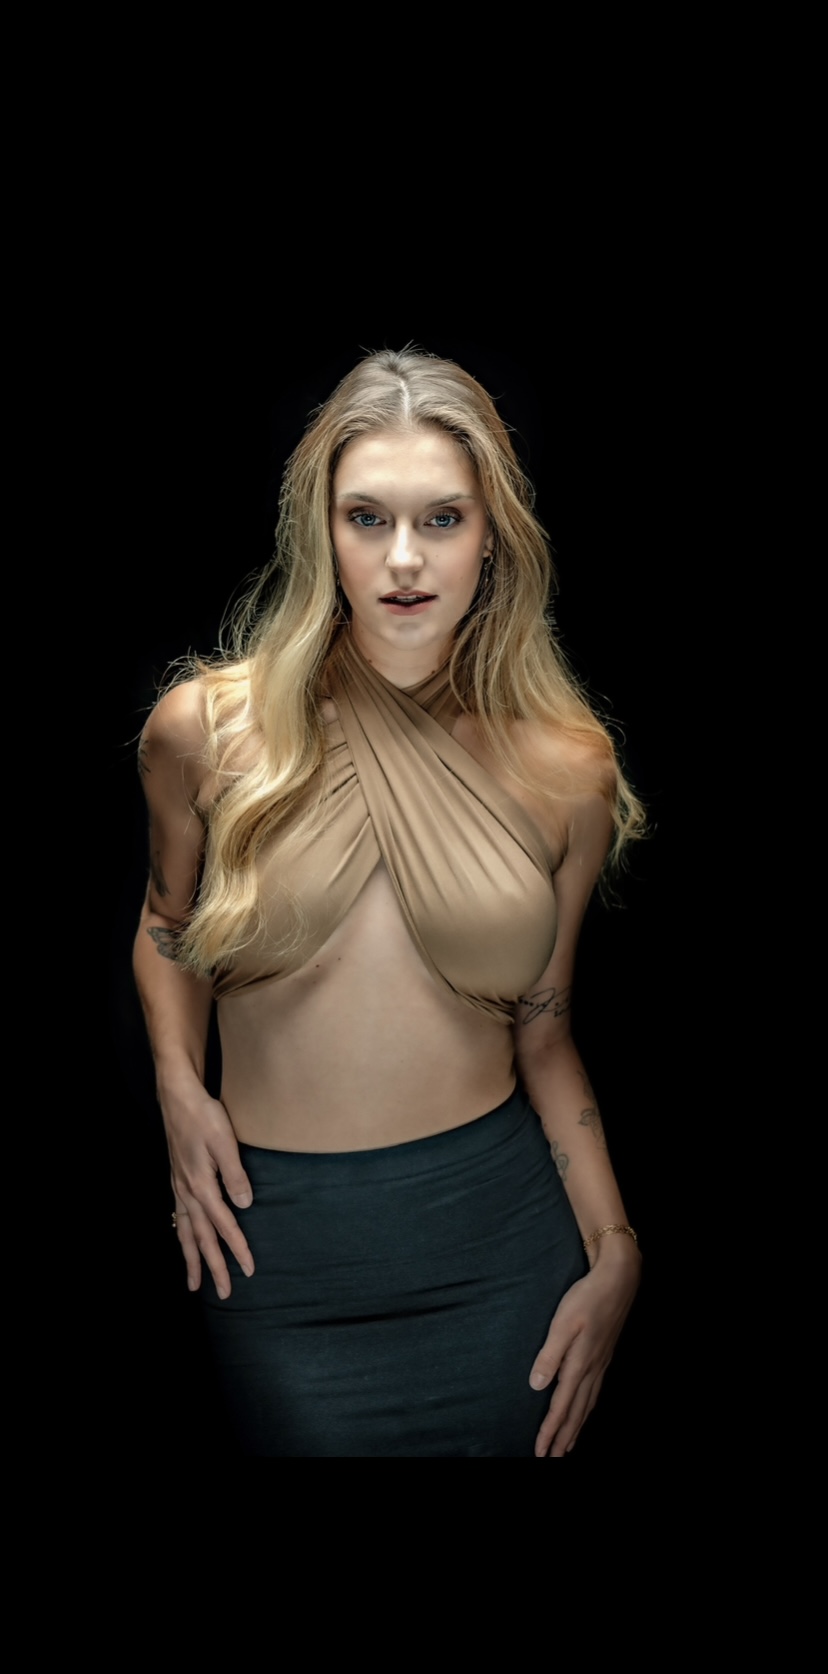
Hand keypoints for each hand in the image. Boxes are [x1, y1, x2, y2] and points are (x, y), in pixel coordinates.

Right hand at [162, 1085, 254, 1299]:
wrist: (178, 1098)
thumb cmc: (203, 1116)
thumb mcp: (224, 1143)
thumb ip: (235, 1175)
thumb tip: (244, 1206)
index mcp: (201, 1187)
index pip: (224, 1226)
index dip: (237, 1249)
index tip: (249, 1269)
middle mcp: (187, 1193)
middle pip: (202, 1239)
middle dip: (213, 1267)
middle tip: (223, 1293)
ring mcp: (179, 1188)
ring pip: (185, 1233)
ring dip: (192, 1260)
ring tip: (194, 1284)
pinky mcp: (177, 1181)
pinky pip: (179, 1219)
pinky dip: (182, 1237)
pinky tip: (184, 1241)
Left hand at [529, 1246, 640, 1456]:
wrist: (618, 1280)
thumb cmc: (587, 1298)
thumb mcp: (563, 1324)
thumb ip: (549, 1355)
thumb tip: (536, 1386)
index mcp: (579, 1364)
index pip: (560, 1407)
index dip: (549, 1431)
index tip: (540, 1452)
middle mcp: (592, 1370)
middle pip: (576, 1413)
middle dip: (563, 1438)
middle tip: (552, 1459)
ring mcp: (600, 1364)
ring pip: (587, 1406)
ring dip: (576, 1428)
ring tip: (567, 1446)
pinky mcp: (604, 1356)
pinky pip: (594, 1393)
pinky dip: (587, 1410)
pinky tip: (584, 1411)